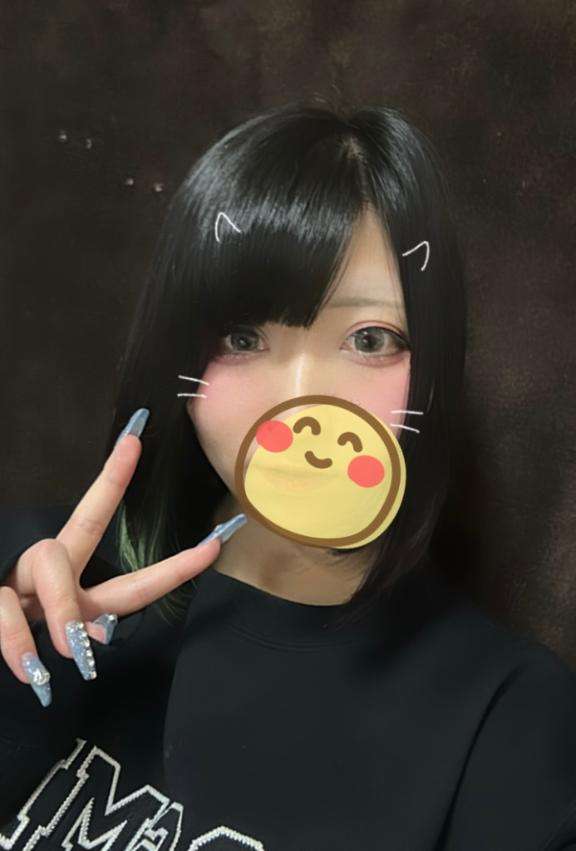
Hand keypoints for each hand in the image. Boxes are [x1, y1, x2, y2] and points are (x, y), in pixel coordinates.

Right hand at [0, 410, 223, 705]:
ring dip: (67, 608)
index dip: (117, 485)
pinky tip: (32, 673)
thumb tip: (102, 632)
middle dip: (111, 483)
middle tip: (136, 447)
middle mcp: (39, 566)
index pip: (93, 522)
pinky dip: (21, 641)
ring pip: (50, 562)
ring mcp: (11, 578)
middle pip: (83, 520)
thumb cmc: (10, 635)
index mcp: (60, 573)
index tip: (137, 439)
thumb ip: (79, 627)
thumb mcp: (48, 634)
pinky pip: (6, 609)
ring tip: (74, 654)